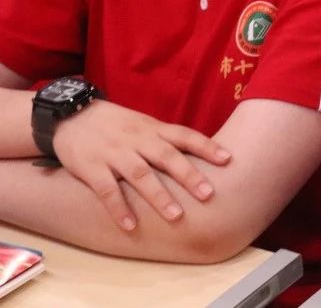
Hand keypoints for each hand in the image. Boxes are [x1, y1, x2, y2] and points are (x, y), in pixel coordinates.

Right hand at [50, 100, 231, 230]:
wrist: (71, 116)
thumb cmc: (116, 124)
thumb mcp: (143, 124)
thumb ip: (166, 140)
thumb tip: (200, 156)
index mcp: (153, 129)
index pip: (185, 136)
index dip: (207, 146)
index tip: (228, 159)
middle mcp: (138, 140)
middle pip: (167, 157)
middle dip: (188, 176)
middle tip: (209, 194)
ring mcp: (115, 154)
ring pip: (140, 175)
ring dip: (159, 196)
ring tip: (177, 216)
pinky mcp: (92, 168)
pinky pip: (107, 190)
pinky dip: (119, 208)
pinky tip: (130, 226)